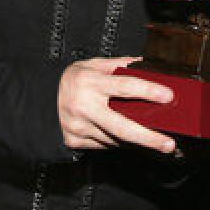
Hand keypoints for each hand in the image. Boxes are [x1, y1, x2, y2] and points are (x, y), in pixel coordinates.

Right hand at [57, 57, 177, 152]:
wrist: (40, 99)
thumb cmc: (72, 80)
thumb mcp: (93, 65)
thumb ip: (119, 64)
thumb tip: (146, 64)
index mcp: (90, 82)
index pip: (125, 86)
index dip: (148, 91)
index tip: (168, 96)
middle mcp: (84, 106)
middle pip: (122, 126)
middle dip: (148, 138)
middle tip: (168, 144)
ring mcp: (79, 127)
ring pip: (116, 139)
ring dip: (137, 141)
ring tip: (156, 141)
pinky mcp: (75, 141)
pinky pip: (105, 145)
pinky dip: (120, 142)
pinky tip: (130, 139)